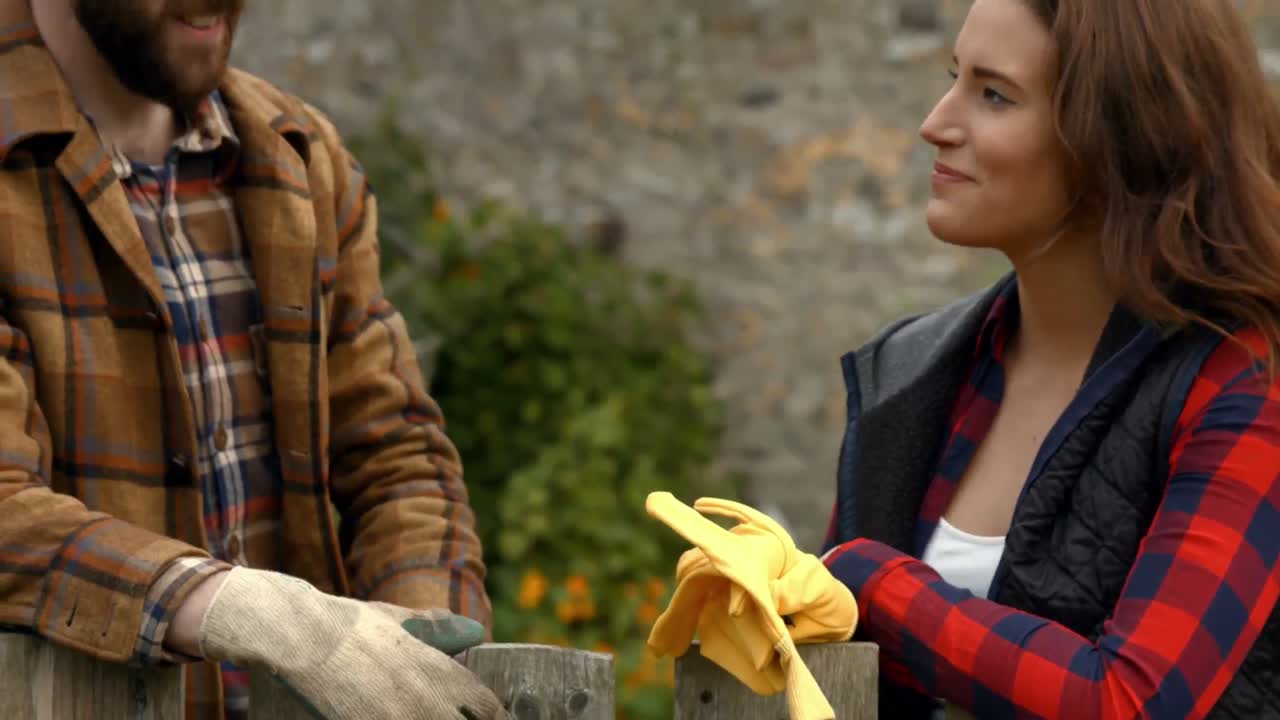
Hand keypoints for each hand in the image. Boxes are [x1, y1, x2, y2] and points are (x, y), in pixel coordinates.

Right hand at [192, 566, 503, 719]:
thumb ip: (437, 628)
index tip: (491, 717)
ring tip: (421, 716)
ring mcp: (393, 713)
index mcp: (433, 663)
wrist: (298, 632)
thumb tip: (476, 632)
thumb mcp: (397, 619)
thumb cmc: (348, 622)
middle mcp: (421, 691)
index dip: (490, 714)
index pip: (483, 702)